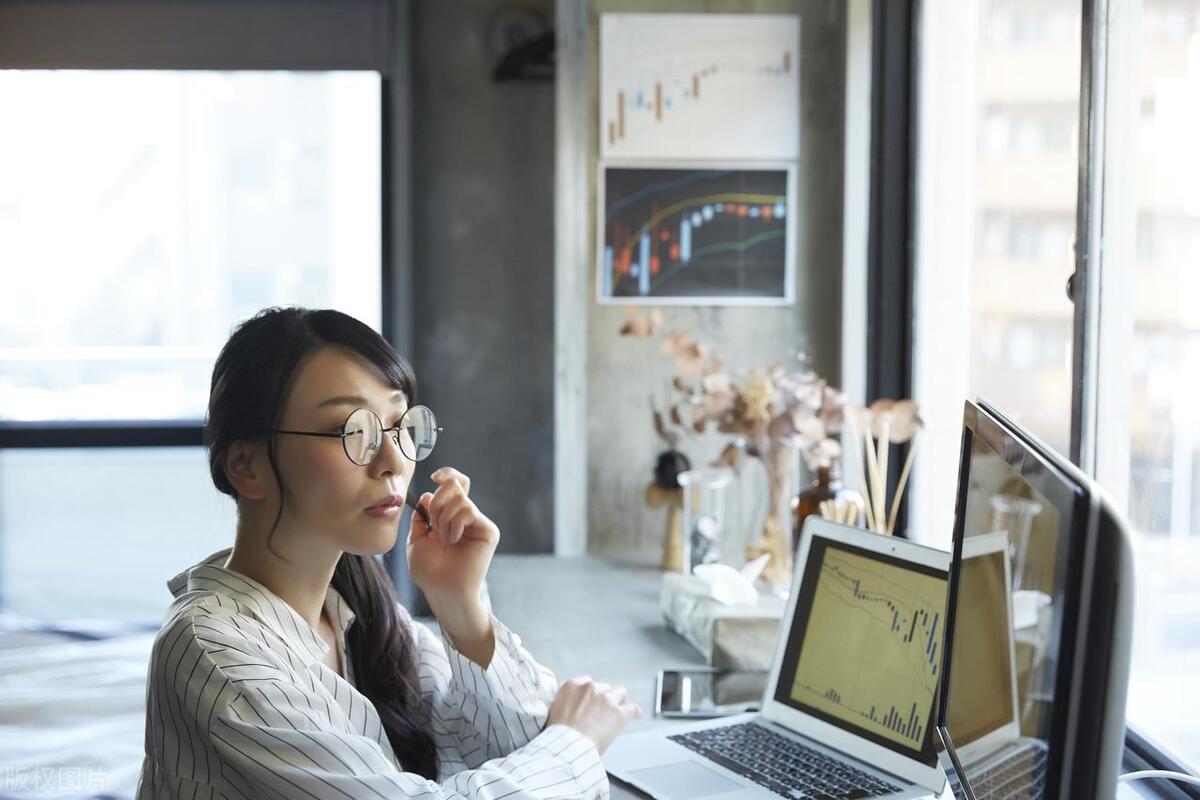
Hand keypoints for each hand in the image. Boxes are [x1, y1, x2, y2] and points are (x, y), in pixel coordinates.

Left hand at [407, 467, 499, 603]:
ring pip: (460, 499)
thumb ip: (421, 516)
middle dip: (438, 502)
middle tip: (433, 524)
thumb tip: (428, 494)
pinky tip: (454, 540)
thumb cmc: (429, 571)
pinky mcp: (488, 530)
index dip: (447, 474)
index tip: (435, 477)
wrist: (442, 590)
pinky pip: (469, 511)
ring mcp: (478, 522)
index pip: (454, 485)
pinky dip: (455, 524)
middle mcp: (466, 516)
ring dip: (444, 519)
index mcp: (449, 516)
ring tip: (445, 539)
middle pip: (456, 485)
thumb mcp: (416, 539)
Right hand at [546, 677, 642, 754]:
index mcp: (572, 686)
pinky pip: (632, 708)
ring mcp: (606, 699)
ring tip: (619, 710)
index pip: (586, 683)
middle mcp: (590, 688)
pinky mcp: (619, 713)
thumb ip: (566, 704)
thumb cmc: (558, 734)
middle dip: (603, 698)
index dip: (590, 693)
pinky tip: (636, 715)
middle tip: (602, 711)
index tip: (591, 700)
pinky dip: (635, 712)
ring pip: (620, 693)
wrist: (566, 745)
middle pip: (604, 688)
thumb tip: (572, 711)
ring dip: (619, 701)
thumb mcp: (554, 712)